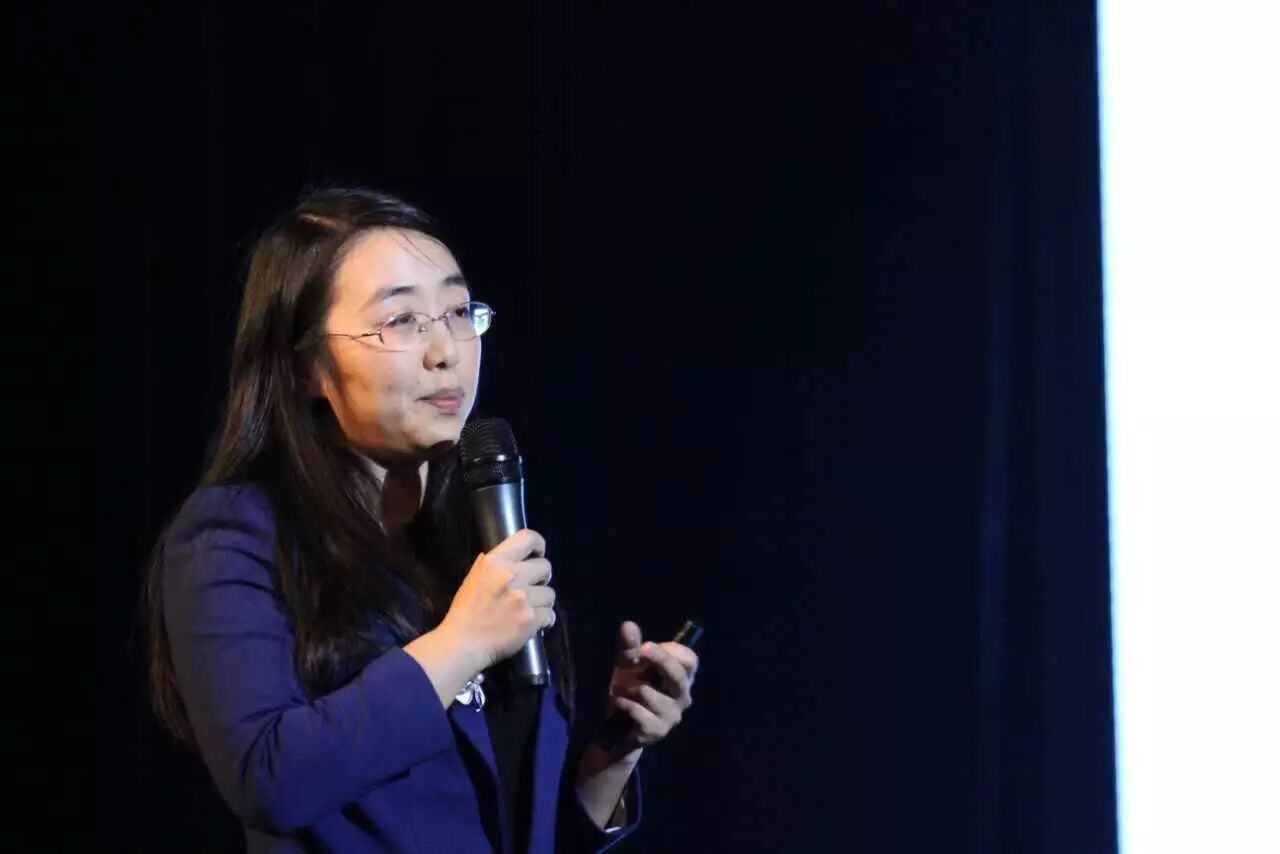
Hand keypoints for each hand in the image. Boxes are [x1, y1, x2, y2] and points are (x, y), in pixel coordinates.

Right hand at [435, 529, 555, 672]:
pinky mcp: (531, 619)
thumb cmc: (466, 611)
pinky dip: (544, 620)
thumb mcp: (475, 576)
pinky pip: (550, 614)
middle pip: (546, 566)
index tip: (538, 554)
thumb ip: (496, 564)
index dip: (539, 544)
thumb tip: (516, 557)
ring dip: (542, 602)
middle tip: (531, 588)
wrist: (463, 643)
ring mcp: (523, 598)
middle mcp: (511, 576)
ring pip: (550, 593)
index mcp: (495, 562)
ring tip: (528, 610)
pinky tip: (531, 623)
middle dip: (541, 578)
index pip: (528, 538)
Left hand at [601, 620, 698, 752]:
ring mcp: (672, 716)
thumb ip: (630, 646)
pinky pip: (639, 712)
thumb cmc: (631, 690)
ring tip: (620, 690)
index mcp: (681, 676)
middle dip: (660, 660)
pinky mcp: (657, 731)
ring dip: (629, 688)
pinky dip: (625, 705)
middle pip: (679, 675)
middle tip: (641, 650)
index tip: (647, 646)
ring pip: (649, 693)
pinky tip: (620, 704)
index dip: (670, 652)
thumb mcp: (629, 665)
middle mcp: (682, 696)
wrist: (619, 728)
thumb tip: (628, 624)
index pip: (689, 659)